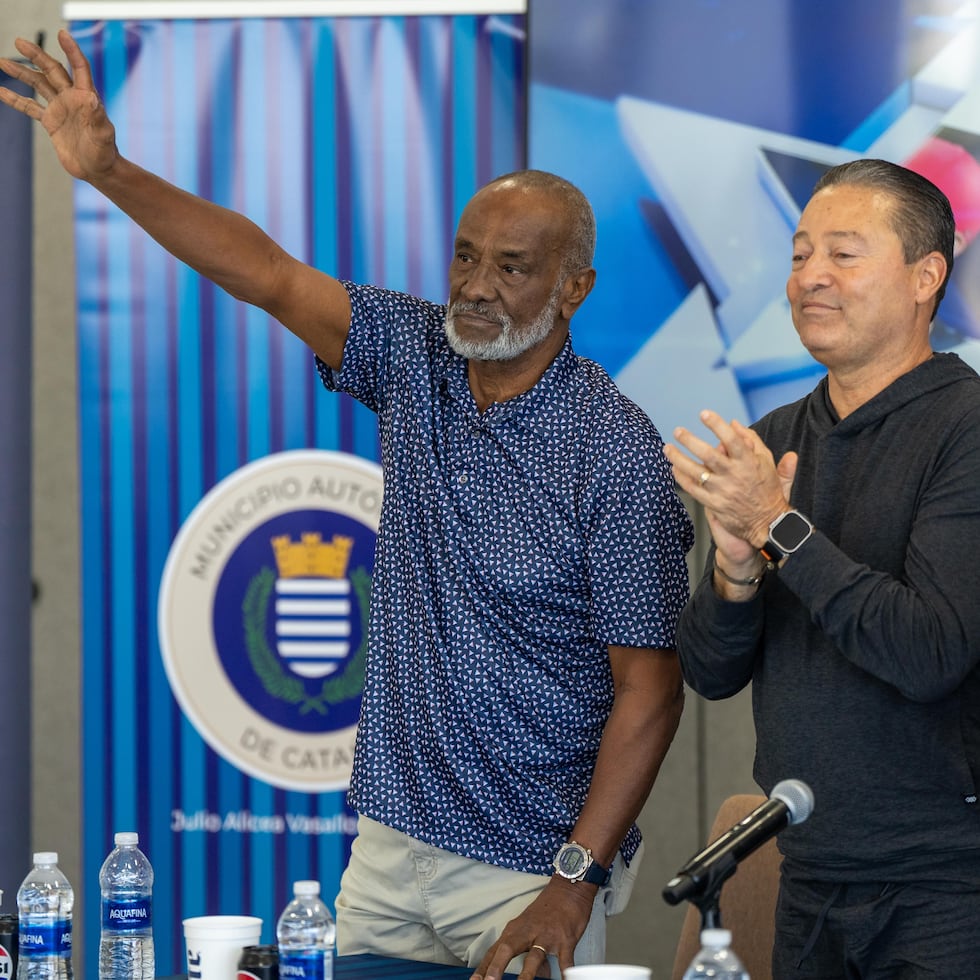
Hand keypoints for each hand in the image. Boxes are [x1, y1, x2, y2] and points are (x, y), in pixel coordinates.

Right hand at [0, 30, 119, 181]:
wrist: (98, 170)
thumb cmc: (105, 154)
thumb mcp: (104, 136)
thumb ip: (98, 119)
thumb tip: (92, 99)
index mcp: (86, 97)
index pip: (79, 68)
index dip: (71, 51)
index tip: (62, 34)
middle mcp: (72, 99)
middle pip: (52, 70)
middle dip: (36, 55)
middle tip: (19, 41)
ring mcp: (60, 109)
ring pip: (38, 84)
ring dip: (21, 72)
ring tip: (3, 61)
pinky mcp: (51, 121)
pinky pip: (30, 106)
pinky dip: (15, 99)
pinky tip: (1, 92)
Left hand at [470, 877, 595, 979]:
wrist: (568, 890)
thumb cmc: (547, 910)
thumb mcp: (531, 928)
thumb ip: (526, 951)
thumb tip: (525, 975)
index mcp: (516, 930)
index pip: (495, 950)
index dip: (484, 967)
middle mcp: (528, 932)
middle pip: (508, 949)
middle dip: (496, 967)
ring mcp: (547, 936)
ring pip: (535, 957)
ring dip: (526, 974)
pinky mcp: (566, 940)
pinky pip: (565, 960)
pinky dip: (566, 973)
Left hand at [664, 410, 796, 556]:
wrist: (768, 523)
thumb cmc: (768, 488)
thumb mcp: (767, 461)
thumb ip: (752, 440)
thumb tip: (734, 423)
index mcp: (749, 462)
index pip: (732, 440)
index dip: (717, 425)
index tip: (704, 414)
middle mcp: (734, 475)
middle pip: (708, 455)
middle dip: (690, 441)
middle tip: (678, 431)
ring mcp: (723, 491)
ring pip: (695, 472)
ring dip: (678, 459)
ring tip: (667, 448)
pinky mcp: (714, 504)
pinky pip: (693, 489)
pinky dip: (682, 478)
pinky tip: (674, 469)